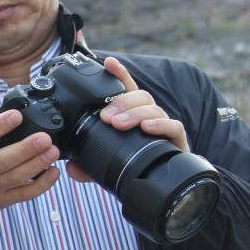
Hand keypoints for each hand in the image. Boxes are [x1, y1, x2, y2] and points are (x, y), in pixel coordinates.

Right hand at [0, 108, 60, 211]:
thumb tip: (12, 108)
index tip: (17, 116)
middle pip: (2, 161)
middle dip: (26, 149)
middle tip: (44, 138)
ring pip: (15, 178)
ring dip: (37, 164)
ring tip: (53, 151)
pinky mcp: (1, 200)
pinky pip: (24, 194)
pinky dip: (42, 184)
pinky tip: (54, 171)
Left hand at [65, 56, 189, 182]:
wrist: (161, 187)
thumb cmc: (135, 169)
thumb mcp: (105, 167)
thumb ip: (88, 166)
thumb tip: (72, 169)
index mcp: (132, 116)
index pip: (126, 89)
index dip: (119, 74)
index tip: (108, 63)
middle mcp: (149, 117)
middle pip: (139, 96)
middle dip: (121, 102)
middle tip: (106, 117)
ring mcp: (164, 127)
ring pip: (153, 108)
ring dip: (135, 114)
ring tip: (119, 124)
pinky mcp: (177, 141)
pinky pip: (174, 126)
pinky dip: (160, 125)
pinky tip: (146, 128)